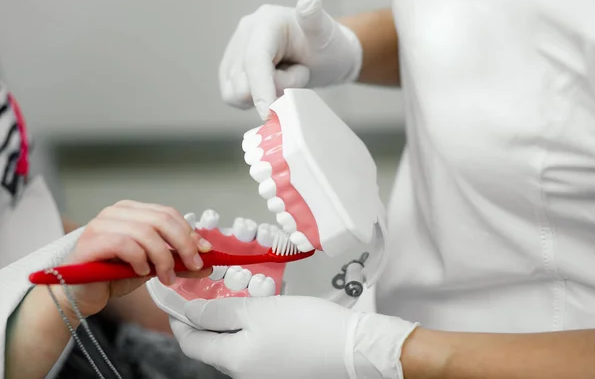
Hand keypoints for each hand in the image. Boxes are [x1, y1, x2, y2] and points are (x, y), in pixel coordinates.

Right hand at [55, 200, 211, 319]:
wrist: (81, 294)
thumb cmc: (112, 276)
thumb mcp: (153, 267)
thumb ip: (177, 263)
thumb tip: (206, 265)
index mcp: (132, 212)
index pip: (168, 214)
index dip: (189, 232)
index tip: (205, 252)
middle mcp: (116, 213)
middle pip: (161, 220)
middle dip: (183, 244)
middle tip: (193, 265)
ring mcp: (102, 224)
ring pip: (146, 233)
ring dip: (163, 258)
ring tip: (166, 277)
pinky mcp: (91, 242)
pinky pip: (125, 245)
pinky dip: (140, 260)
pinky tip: (141, 272)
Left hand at [171, 296, 417, 378]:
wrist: (355, 350)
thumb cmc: (309, 328)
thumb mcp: (259, 311)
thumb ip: (221, 311)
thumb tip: (191, 313)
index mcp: (233, 360)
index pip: (190, 342)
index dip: (177, 318)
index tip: (171, 296)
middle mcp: (243, 374)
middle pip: (209, 346)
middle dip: (200, 320)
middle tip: (199, 291)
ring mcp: (262, 374)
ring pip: (231, 347)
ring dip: (223, 324)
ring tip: (227, 297)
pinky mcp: (279, 370)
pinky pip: (251, 350)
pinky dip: (245, 331)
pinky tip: (255, 314)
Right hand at [220, 0, 362, 118]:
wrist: (324, 57)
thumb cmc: (327, 46)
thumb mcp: (326, 34)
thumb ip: (315, 20)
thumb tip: (309, 2)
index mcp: (266, 21)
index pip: (255, 59)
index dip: (260, 88)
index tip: (268, 113)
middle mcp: (245, 33)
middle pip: (243, 81)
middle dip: (274, 90)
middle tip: (299, 75)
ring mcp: (235, 52)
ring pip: (235, 93)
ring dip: (265, 95)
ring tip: (286, 79)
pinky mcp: (231, 70)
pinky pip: (233, 98)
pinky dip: (254, 100)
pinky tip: (273, 87)